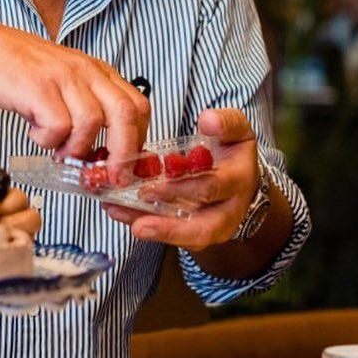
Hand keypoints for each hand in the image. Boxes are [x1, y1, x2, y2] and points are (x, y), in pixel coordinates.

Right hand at [0, 21, 149, 161]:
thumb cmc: (26, 72)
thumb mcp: (67, 85)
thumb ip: (87, 111)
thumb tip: (101, 157)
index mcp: (100, 73)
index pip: (138, 106)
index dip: (137, 140)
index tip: (124, 165)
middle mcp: (88, 72)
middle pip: (126, 114)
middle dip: (122, 153)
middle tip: (107, 177)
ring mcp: (64, 78)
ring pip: (92, 123)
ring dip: (76, 149)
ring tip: (58, 152)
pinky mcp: (39, 87)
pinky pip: (57, 126)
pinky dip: (48, 141)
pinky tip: (36, 134)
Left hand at [103, 108, 258, 249]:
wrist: (241, 176)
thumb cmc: (233, 151)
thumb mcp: (237, 130)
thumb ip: (226, 122)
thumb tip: (208, 120)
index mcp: (239, 182)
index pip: (213, 187)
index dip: (184, 187)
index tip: (157, 182)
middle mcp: (229, 211)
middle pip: (201, 228)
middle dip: (168, 225)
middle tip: (138, 216)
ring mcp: (213, 227)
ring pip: (183, 237)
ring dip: (149, 227)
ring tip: (116, 211)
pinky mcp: (193, 232)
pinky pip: (170, 233)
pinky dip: (142, 222)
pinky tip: (117, 210)